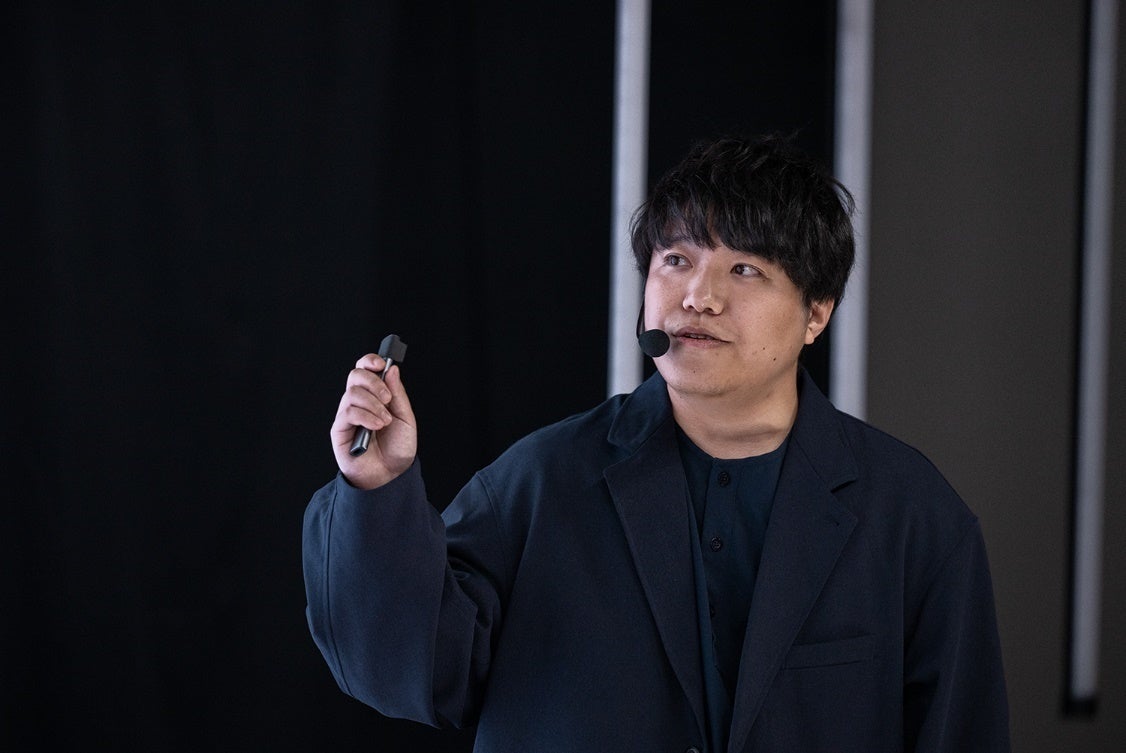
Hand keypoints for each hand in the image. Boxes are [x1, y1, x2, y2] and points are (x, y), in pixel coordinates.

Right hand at [330, 353, 416, 489]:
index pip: (364, 369)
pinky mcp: (339, 430)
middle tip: (388, 398)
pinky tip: (377, 426)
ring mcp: (347, 416)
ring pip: (352, 393)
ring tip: (385, 421)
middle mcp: (358, 402)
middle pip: (355, 375)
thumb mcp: (405, 418)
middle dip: (373, 382)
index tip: (381, 364)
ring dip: (373, 404)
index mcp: (373, 396)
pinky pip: (348, 413)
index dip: (369, 362)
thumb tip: (392, 369)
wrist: (391, 475)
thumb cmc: (397, 448)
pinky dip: (365, 416)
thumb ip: (398, 394)